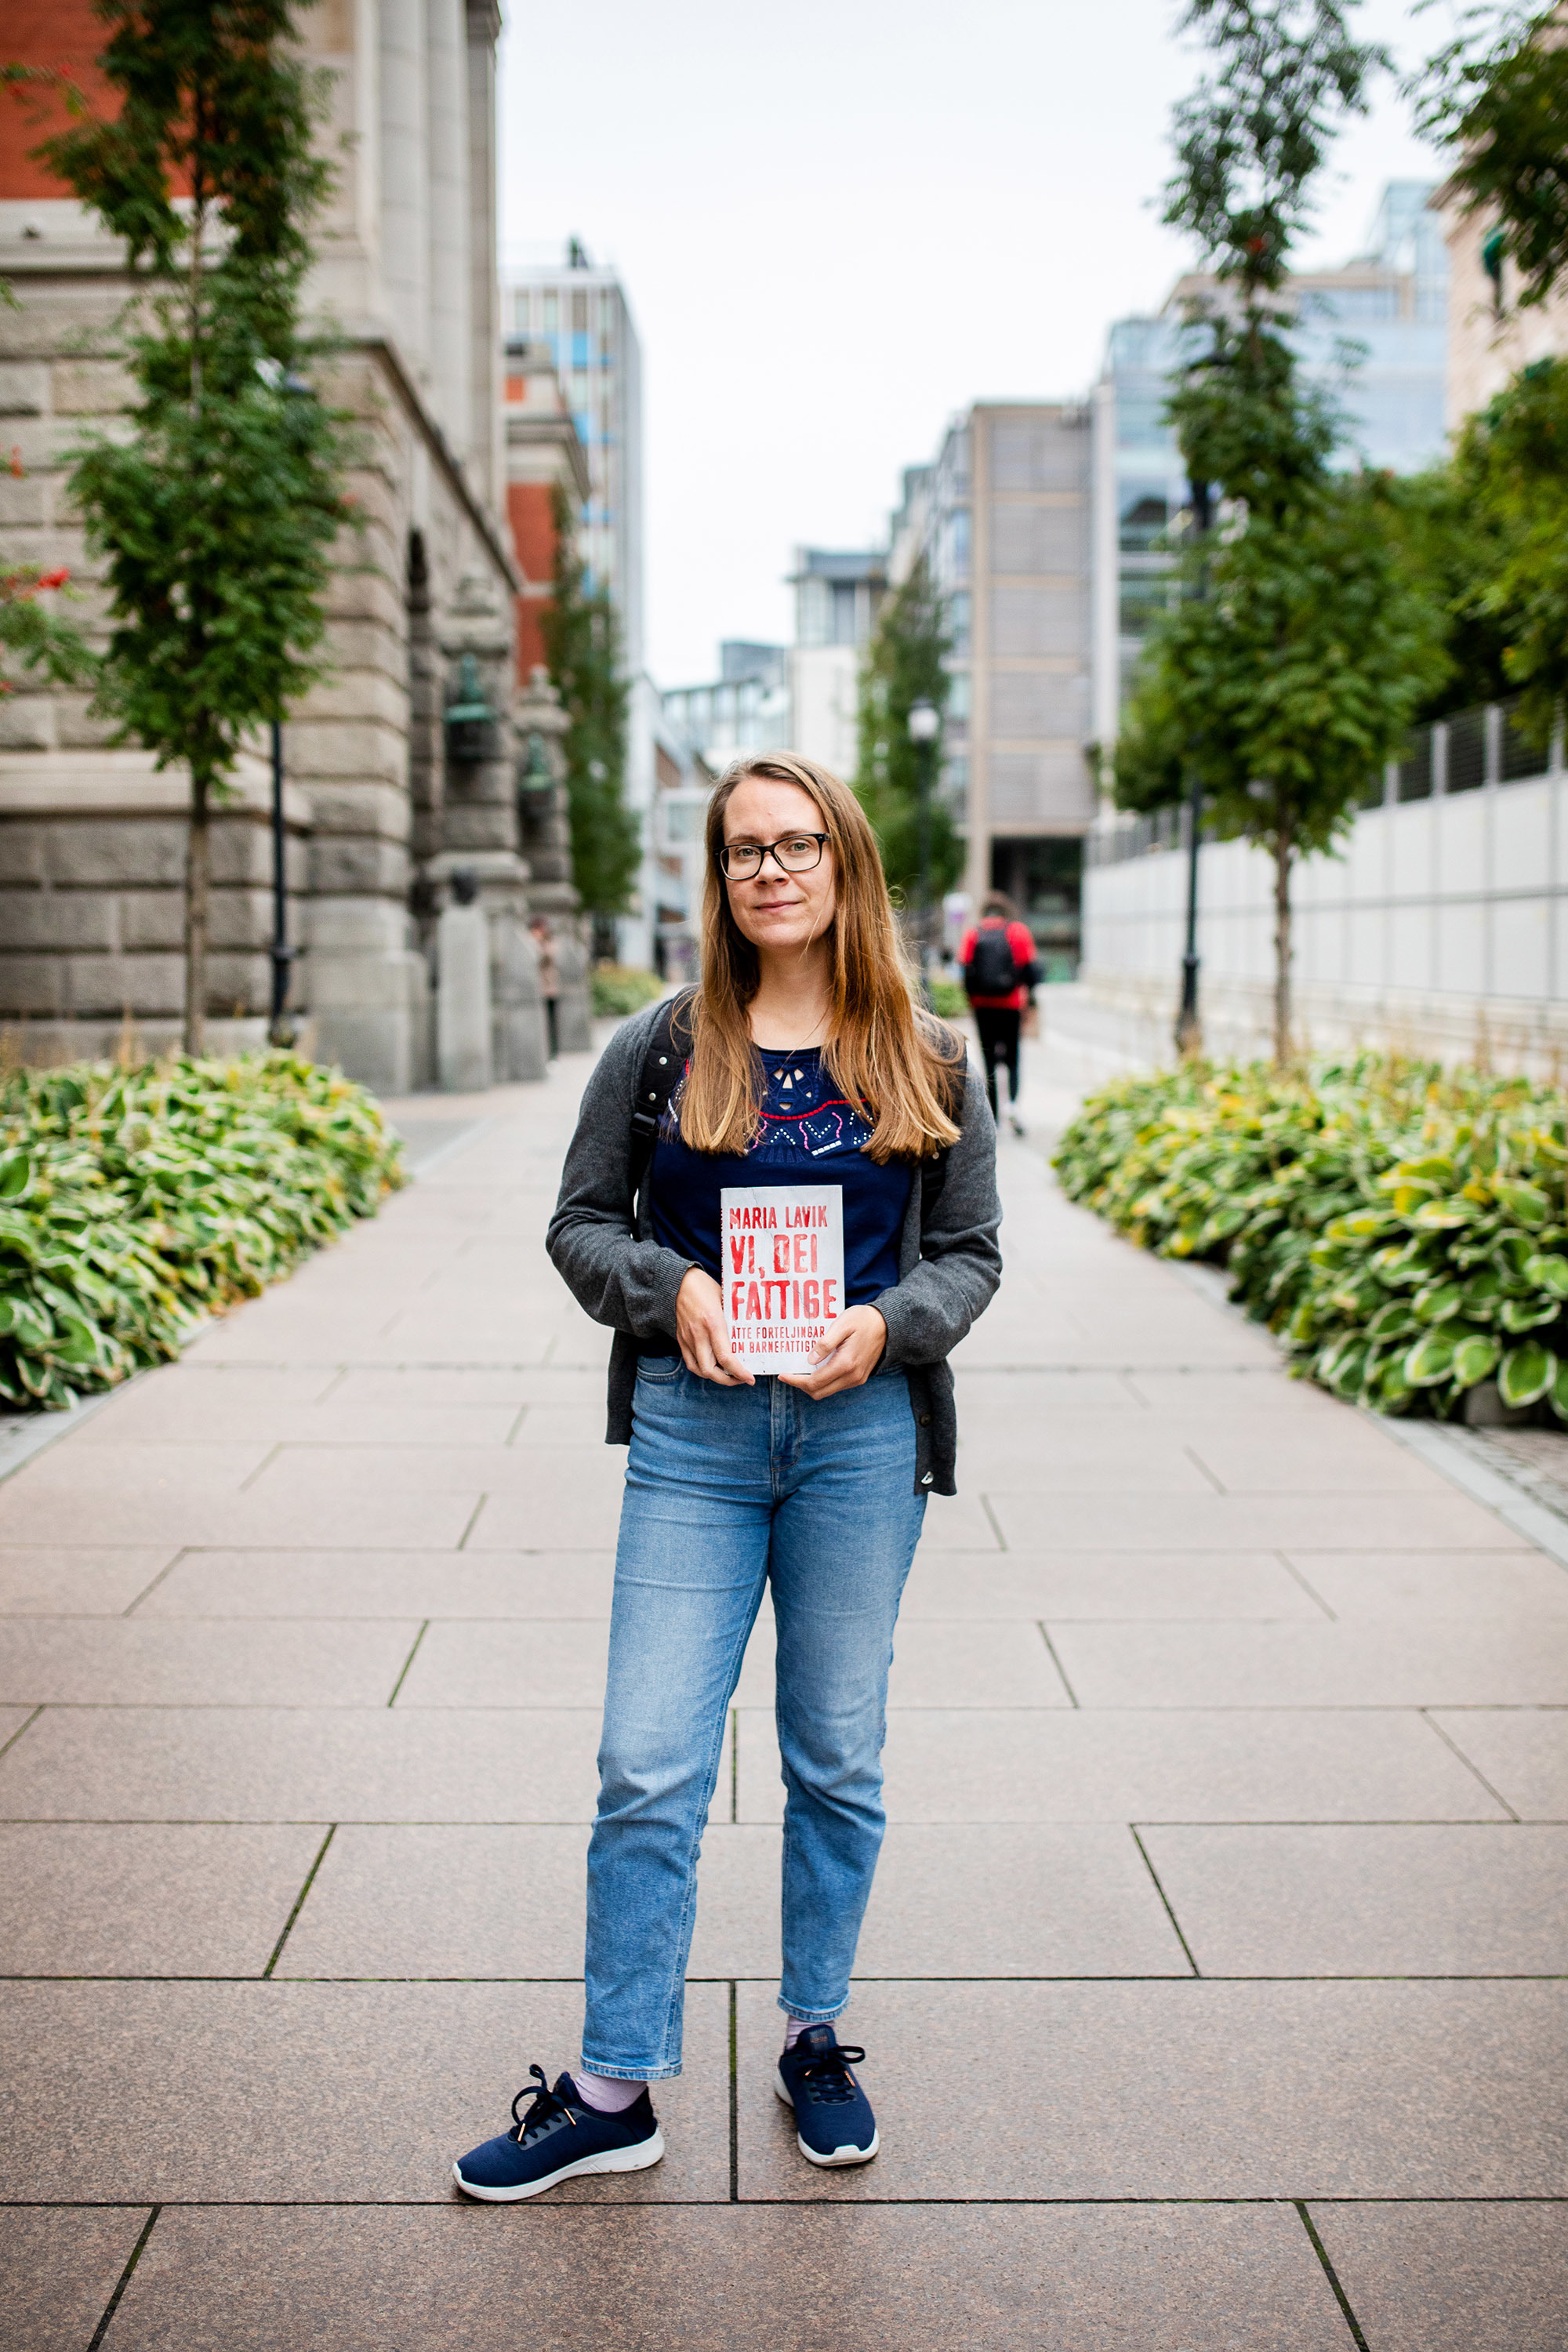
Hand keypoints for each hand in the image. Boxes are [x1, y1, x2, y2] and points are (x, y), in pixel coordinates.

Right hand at [675, 1266, 753, 1385]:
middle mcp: (699, 1334)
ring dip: (715, 1378)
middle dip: (728, 1381)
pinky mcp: (681, 1339)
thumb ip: (734, 1320)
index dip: (739, 1372)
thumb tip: (750, 1335)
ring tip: (729, 1375)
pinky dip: (703, 1370)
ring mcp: (687, 1339)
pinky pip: (691, 1362)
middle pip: (711, 1370)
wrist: (680, 1282)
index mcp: (713, 1323)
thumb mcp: (726, 1301)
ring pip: (699, 1370)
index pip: (726, 1357)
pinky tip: (714, 1368)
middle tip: (741, 1379)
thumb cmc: (706, 1288)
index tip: (750, 1378)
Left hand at [779, 1304, 886, 1399]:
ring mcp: (857, 1379)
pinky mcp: (859, 1378)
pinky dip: (823, 1381)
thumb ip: (825, 1343)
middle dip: (801, 1385)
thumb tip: (810, 1360)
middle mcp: (852, 1376)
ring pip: (827, 1391)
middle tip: (790, 1373)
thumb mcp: (842, 1324)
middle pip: (819, 1392)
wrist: (888, 1325)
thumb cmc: (863, 1320)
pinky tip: (817, 1368)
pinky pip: (836, 1386)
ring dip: (812, 1384)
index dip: (795, 1381)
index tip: (782, 1375)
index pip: (814, 1382)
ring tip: (801, 1369)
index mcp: (846, 1364)